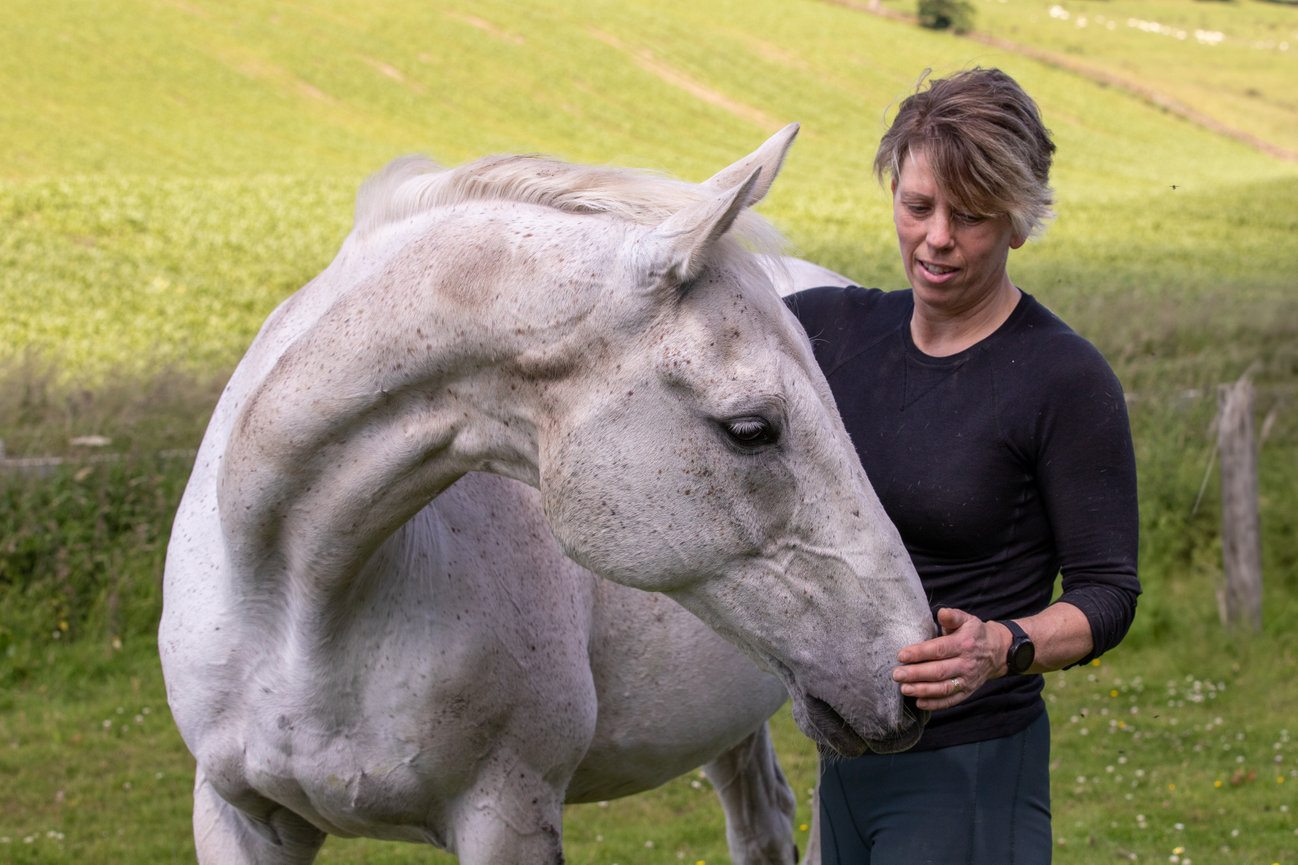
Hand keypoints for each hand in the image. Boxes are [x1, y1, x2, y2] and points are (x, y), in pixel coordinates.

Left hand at [891, 607, 1007, 710]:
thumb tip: (941, 613)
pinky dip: (935, 704)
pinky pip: (951, 700)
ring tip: (904, 689)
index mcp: (964, 644)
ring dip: (923, 690)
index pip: (939, 649)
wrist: (997, 651)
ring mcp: (967, 680)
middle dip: (916, 674)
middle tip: (897, 674)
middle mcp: (966, 664)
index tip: (901, 655)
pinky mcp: (967, 692)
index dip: (919, 653)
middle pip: (939, 671)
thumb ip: (952, 616)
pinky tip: (919, 702)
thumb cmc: (974, 633)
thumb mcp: (966, 620)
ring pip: (944, 688)